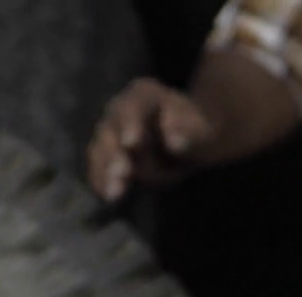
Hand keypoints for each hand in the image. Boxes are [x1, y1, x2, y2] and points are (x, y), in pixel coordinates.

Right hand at [88, 78, 215, 200]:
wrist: (189, 141)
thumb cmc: (198, 134)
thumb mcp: (202, 133)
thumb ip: (190, 135)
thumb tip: (175, 142)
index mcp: (145, 94)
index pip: (134, 106)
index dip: (130, 124)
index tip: (131, 143)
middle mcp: (121, 108)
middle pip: (111, 128)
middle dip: (114, 153)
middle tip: (121, 173)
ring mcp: (110, 130)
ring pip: (101, 149)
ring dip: (105, 171)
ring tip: (114, 193)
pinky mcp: (106, 153)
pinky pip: (99, 167)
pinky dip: (101, 181)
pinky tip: (108, 196)